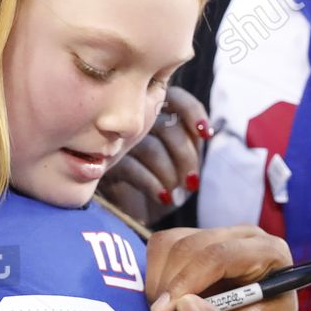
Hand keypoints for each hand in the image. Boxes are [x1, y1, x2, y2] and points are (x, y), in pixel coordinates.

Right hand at [100, 87, 210, 224]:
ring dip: (170, 174)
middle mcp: (135, 122)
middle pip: (165, 127)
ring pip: (150, 148)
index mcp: (157, 113)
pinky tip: (164, 197)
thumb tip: (205, 132)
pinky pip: (131, 168)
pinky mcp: (105, 164)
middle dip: (185, 157)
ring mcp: (116, 142)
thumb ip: (191, 142)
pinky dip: (152, 184)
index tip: (206, 134)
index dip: (193, 112)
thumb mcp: (185, 163)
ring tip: (177, 195)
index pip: (176, 98)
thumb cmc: (166, 183)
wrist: (139, 212)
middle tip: (191, 182)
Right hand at [144, 225, 298, 310]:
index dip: (187, 280)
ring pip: (169, 246)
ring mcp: (220, 238)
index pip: (220, 255)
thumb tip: (184, 305)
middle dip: (170, 288)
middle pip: (189, 246)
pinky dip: (158, 283)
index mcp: (270, 255)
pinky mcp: (196, 244)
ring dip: (162, 287)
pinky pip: (161, 252)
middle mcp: (245, 239)